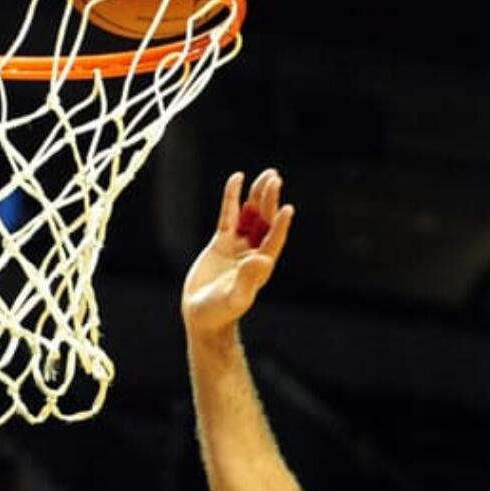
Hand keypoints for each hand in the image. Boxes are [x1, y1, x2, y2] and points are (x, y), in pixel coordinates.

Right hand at [182, 169, 293, 337]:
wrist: (202, 315)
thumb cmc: (219, 312)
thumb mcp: (234, 298)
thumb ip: (247, 279)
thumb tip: (262, 260)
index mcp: (260, 266)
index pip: (274, 240)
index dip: (280, 225)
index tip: (287, 208)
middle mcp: (253, 253)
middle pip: (265, 221)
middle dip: (270, 200)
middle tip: (275, 178)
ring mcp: (238, 246)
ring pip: (251, 215)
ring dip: (259, 196)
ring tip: (267, 175)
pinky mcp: (222, 242)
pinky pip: (229, 215)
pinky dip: (233, 198)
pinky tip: (237, 178)